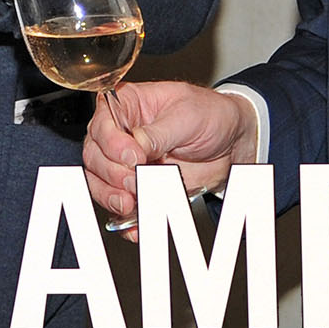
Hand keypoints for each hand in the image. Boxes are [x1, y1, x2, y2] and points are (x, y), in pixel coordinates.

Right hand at [83, 82, 252, 220]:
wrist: (233, 141)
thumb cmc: (210, 115)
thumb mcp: (187, 116)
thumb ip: (157, 133)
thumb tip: (134, 147)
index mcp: (127, 106)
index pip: (102, 124)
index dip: (112, 144)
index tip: (133, 157)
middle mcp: (120, 134)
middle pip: (95, 157)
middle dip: (112, 174)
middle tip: (136, 181)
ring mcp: (125, 163)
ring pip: (99, 183)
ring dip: (112, 197)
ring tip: (132, 203)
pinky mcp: (136, 187)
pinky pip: (119, 207)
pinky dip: (125, 219)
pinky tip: (136, 221)